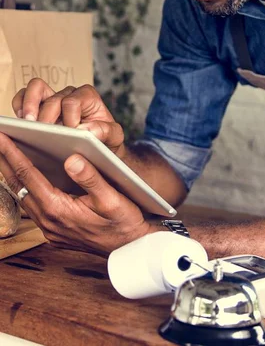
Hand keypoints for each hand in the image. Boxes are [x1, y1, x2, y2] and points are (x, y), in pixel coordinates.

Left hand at [0, 132, 149, 255]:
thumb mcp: (112, 198)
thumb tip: (71, 159)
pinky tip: (26, 180)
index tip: (1, 136)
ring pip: (23, 197)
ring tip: (5, 156)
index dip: (13, 154)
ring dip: (13, 175)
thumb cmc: (124, 222)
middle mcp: (48, 221)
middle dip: (5, 161)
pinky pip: (32, 208)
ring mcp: (49, 229)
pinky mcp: (54, 233)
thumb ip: (91, 178)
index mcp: (58, 209)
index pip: (28, 175)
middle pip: (18, 186)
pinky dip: (25, 189)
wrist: (130, 247)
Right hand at [12, 78, 125, 156]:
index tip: (71, 132)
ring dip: (29, 105)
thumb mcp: (114, 137)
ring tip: (28, 123)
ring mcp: (53, 98)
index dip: (69, 118)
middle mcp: (70, 94)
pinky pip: (23, 97)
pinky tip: (23, 123)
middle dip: (47, 115)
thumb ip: (106, 131)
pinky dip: (20, 106)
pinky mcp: (39, 106)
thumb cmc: (106, 139)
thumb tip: (86, 130)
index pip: (72, 102)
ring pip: (35, 88)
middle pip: (52, 98)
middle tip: (43, 131)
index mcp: (88, 96)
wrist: (98, 147)